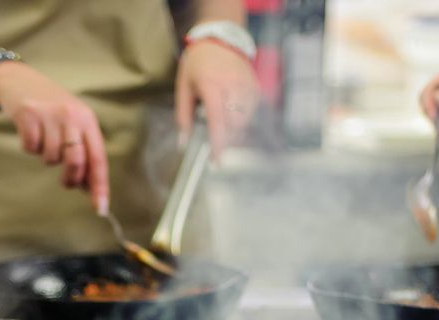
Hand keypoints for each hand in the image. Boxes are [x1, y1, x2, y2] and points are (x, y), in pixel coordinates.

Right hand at [0, 61, 108, 213]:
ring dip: (46, 157)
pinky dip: (29, 147)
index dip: (100, 186)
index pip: (98, 158)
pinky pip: (31, 148)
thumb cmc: (49, 109)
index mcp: (88, 119)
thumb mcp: (72, 123)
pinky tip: (30, 132)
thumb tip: (86, 186)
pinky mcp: (28, 114)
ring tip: (43, 140)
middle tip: (65, 182)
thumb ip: (82, 151)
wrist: (17, 80)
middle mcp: (72, 115)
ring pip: (51, 158)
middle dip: (70, 179)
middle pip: (76, 162)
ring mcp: (50, 113)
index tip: (100, 208)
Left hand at [175, 39, 259, 158]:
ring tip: (224, 124)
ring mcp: (247, 86)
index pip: (218, 120)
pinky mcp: (255, 88)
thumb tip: (183, 143)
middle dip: (227, 138)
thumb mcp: (183, 87)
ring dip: (235, 131)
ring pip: (246, 121)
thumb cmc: (198, 63)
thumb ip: (183, 117)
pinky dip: (243, 121)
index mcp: (211, 85)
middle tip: (217, 141)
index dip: (218, 143)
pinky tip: (233, 114)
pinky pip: (253, 113)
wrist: (220, 39)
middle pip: (235, 124)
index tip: (217, 161)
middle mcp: (232, 86)